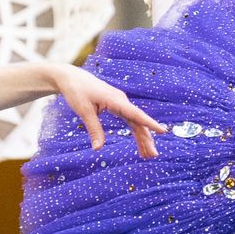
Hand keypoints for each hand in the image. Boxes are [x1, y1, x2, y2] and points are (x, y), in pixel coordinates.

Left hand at [42, 61, 161, 156]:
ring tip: (147, 155)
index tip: (163, 131)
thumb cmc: (77, 91)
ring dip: (142, 138)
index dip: (150, 123)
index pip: (136, 114)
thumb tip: (98, 149)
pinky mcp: (117, 106)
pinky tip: (139, 144)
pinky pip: (130, 120)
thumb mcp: (84, 111)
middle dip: (147, 139)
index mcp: (116, 100)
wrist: (71, 77)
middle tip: (154, 156)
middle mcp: (122, 101)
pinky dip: (135, 132)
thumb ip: (94, 129)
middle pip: (139, 122)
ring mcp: (120, 103)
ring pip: (136, 122)